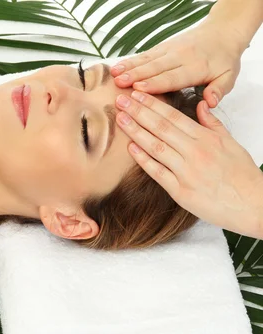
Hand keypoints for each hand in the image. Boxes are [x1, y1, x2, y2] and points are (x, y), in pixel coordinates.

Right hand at [110, 21, 245, 107]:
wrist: (223, 31)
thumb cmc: (224, 59)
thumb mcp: (230, 76)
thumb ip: (219, 89)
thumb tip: (209, 102)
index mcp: (196, 67)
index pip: (173, 77)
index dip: (155, 83)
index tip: (139, 89)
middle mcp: (180, 57)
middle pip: (155, 68)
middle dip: (136, 75)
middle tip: (119, 83)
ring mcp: (169, 50)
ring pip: (147, 60)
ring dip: (129, 67)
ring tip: (113, 74)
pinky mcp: (162, 47)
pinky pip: (144, 54)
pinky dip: (130, 60)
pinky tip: (117, 66)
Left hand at [115, 91, 262, 238]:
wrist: (254, 204)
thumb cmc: (242, 174)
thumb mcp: (231, 143)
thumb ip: (212, 123)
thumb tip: (201, 104)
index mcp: (207, 138)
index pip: (174, 116)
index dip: (153, 104)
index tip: (137, 94)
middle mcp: (195, 152)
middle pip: (161, 127)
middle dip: (138, 112)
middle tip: (120, 100)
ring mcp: (187, 172)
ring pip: (156, 146)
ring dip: (136, 131)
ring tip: (120, 119)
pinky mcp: (180, 192)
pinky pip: (157, 172)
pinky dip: (143, 159)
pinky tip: (130, 148)